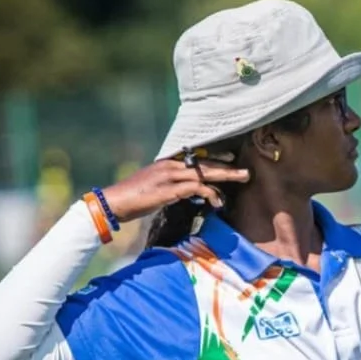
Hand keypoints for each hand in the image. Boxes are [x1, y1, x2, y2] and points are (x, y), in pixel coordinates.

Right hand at [99, 152, 248, 222]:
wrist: (115, 202)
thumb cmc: (134, 198)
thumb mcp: (157, 188)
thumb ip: (173, 187)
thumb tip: (189, 192)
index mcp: (168, 163)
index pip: (196, 158)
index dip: (215, 158)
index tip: (232, 158)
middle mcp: (171, 165)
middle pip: (205, 163)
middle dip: (227, 166)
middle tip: (245, 171)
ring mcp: (170, 176)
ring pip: (205, 172)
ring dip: (225, 176)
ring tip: (242, 178)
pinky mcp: (170, 189)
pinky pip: (196, 187)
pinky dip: (210, 193)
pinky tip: (218, 201)